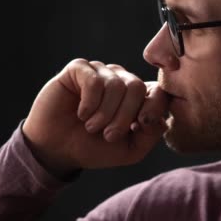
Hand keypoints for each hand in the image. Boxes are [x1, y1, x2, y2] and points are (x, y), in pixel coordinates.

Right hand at [22, 59, 169, 176]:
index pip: (158, 92)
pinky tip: (82, 114)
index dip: (153, 108)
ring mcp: (101, 73)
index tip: (139, 126)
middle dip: (124, 116)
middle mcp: (121, 81)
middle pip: (137, 87)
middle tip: (108, 134)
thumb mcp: (129, 150)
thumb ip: (150, 135)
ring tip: (92, 127)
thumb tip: (162, 119)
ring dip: (104, 112)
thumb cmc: (94, 148)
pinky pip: (94, 79)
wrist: (58, 149)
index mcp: (138, 98)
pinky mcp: (79, 70)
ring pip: (116, 84)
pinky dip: (90, 102)